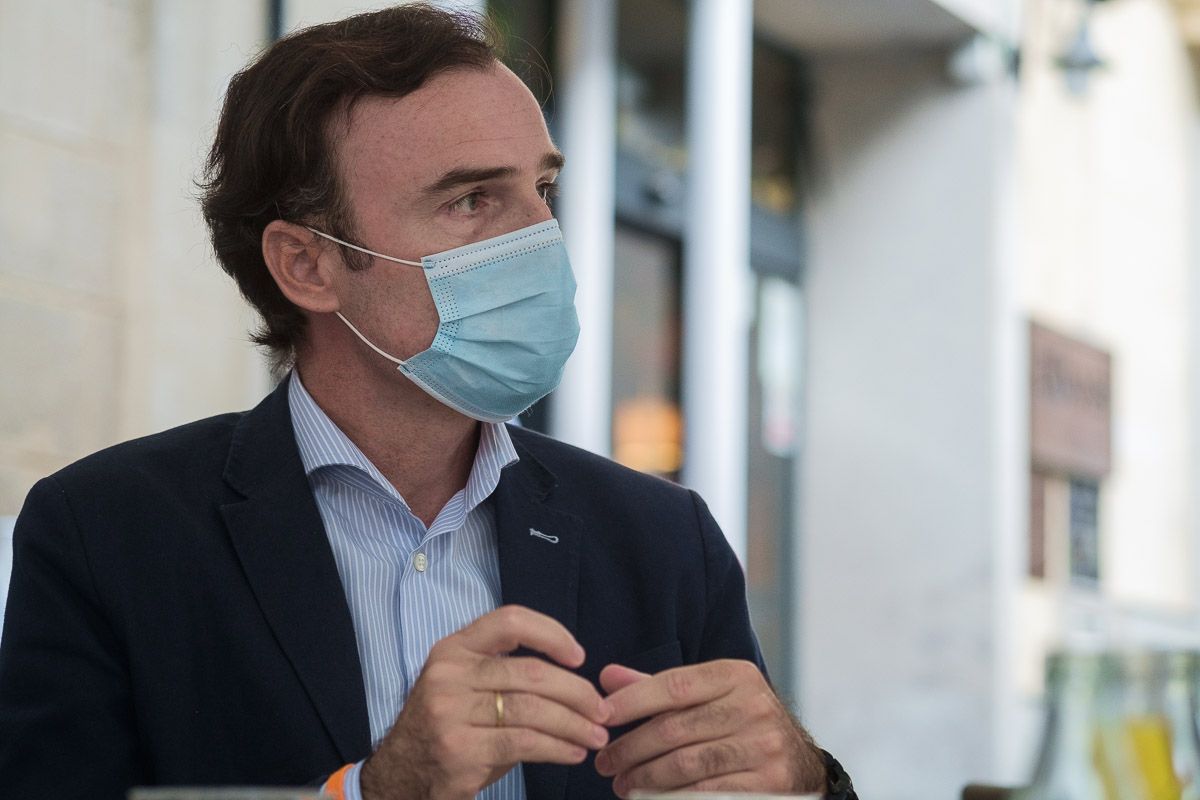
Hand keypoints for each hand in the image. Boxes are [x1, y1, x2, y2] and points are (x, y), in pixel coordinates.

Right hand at [360, 605, 610, 799]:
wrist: (400, 774)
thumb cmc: (449, 727)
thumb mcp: (464, 685)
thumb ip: (507, 674)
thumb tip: (574, 681)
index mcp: (453, 649)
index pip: (510, 621)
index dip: (551, 633)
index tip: (578, 657)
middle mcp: (449, 675)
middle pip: (530, 671)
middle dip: (577, 692)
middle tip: (602, 710)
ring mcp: (451, 712)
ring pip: (532, 709)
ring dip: (574, 724)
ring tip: (596, 735)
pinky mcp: (460, 750)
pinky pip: (524, 743)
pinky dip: (558, 747)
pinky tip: (573, 752)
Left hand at [594, 660, 826, 796]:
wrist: (798, 758)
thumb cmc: (738, 720)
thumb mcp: (707, 694)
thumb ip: (657, 687)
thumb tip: (608, 678)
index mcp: (736, 675)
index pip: (674, 685)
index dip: (632, 701)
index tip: (602, 716)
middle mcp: (754, 706)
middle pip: (675, 728)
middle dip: (631, 748)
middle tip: (606, 762)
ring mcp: (764, 746)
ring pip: (686, 765)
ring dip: (645, 778)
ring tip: (623, 784)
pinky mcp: (769, 783)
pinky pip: (707, 793)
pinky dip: (672, 797)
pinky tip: (651, 798)